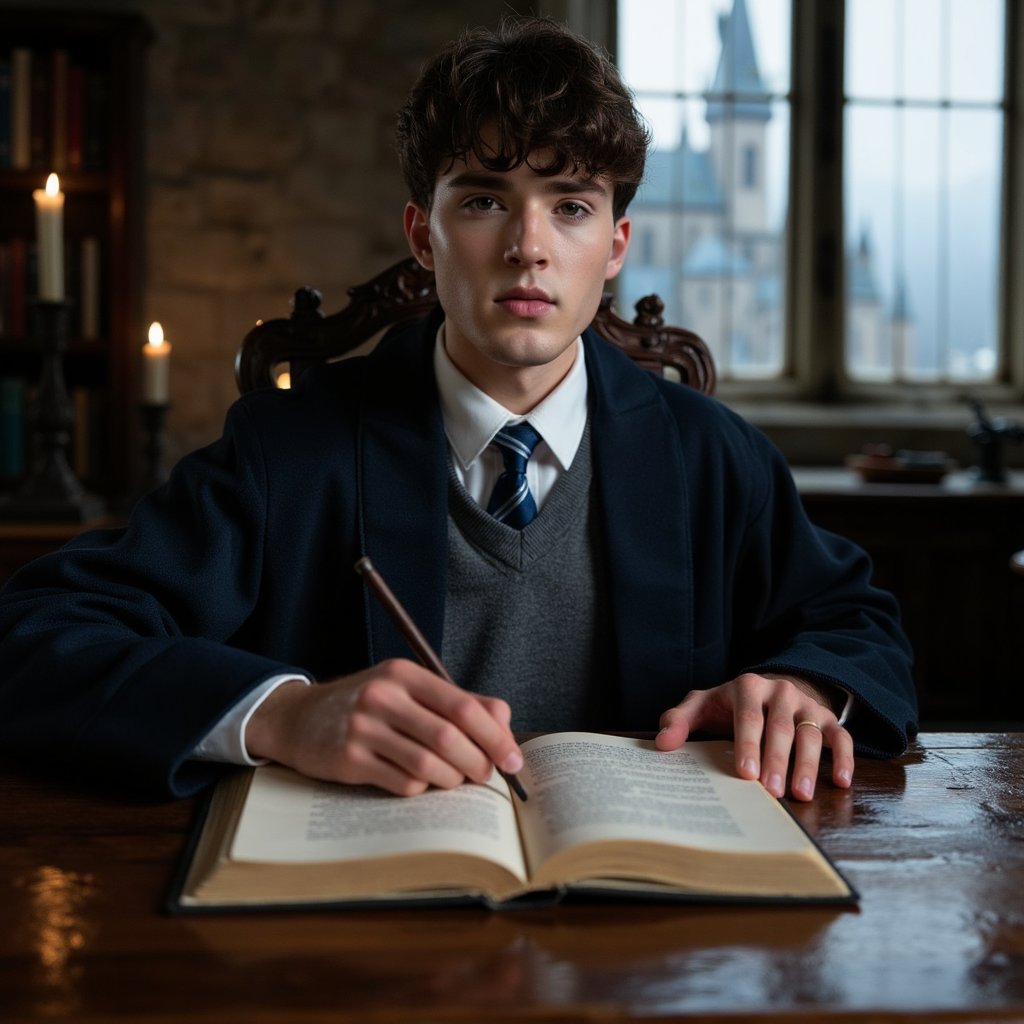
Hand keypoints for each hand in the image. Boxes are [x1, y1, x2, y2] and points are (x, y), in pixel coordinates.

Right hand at [245, 659, 523, 796]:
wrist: (300, 718)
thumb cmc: (367, 705)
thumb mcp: (408, 690)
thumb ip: (457, 701)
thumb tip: (504, 722)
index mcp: (404, 674)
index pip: (462, 705)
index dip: (494, 736)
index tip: (513, 759)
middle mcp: (383, 696)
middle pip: (448, 737)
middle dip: (478, 763)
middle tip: (487, 776)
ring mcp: (363, 728)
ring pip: (428, 765)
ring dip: (452, 779)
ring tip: (454, 780)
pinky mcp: (348, 759)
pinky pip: (402, 783)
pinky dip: (420, 788)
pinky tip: (417, 781)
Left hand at [653, 672, 853, 800]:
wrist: (769, 687)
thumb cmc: (730, 704)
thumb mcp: (702, 705)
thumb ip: (679, 720)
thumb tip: (661, 744)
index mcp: (748, 687)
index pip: (748, 717)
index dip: (748, 744)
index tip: (745, 773)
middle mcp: (781, 692)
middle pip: (780, 728)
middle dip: (776, 761)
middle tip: (772, 793)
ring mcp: (807, 705)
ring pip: (811, 734)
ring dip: (809, 765)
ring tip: (802, 794)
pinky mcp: (828, 718)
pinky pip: (841, 737)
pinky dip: (845, 758)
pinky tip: (842, 782)